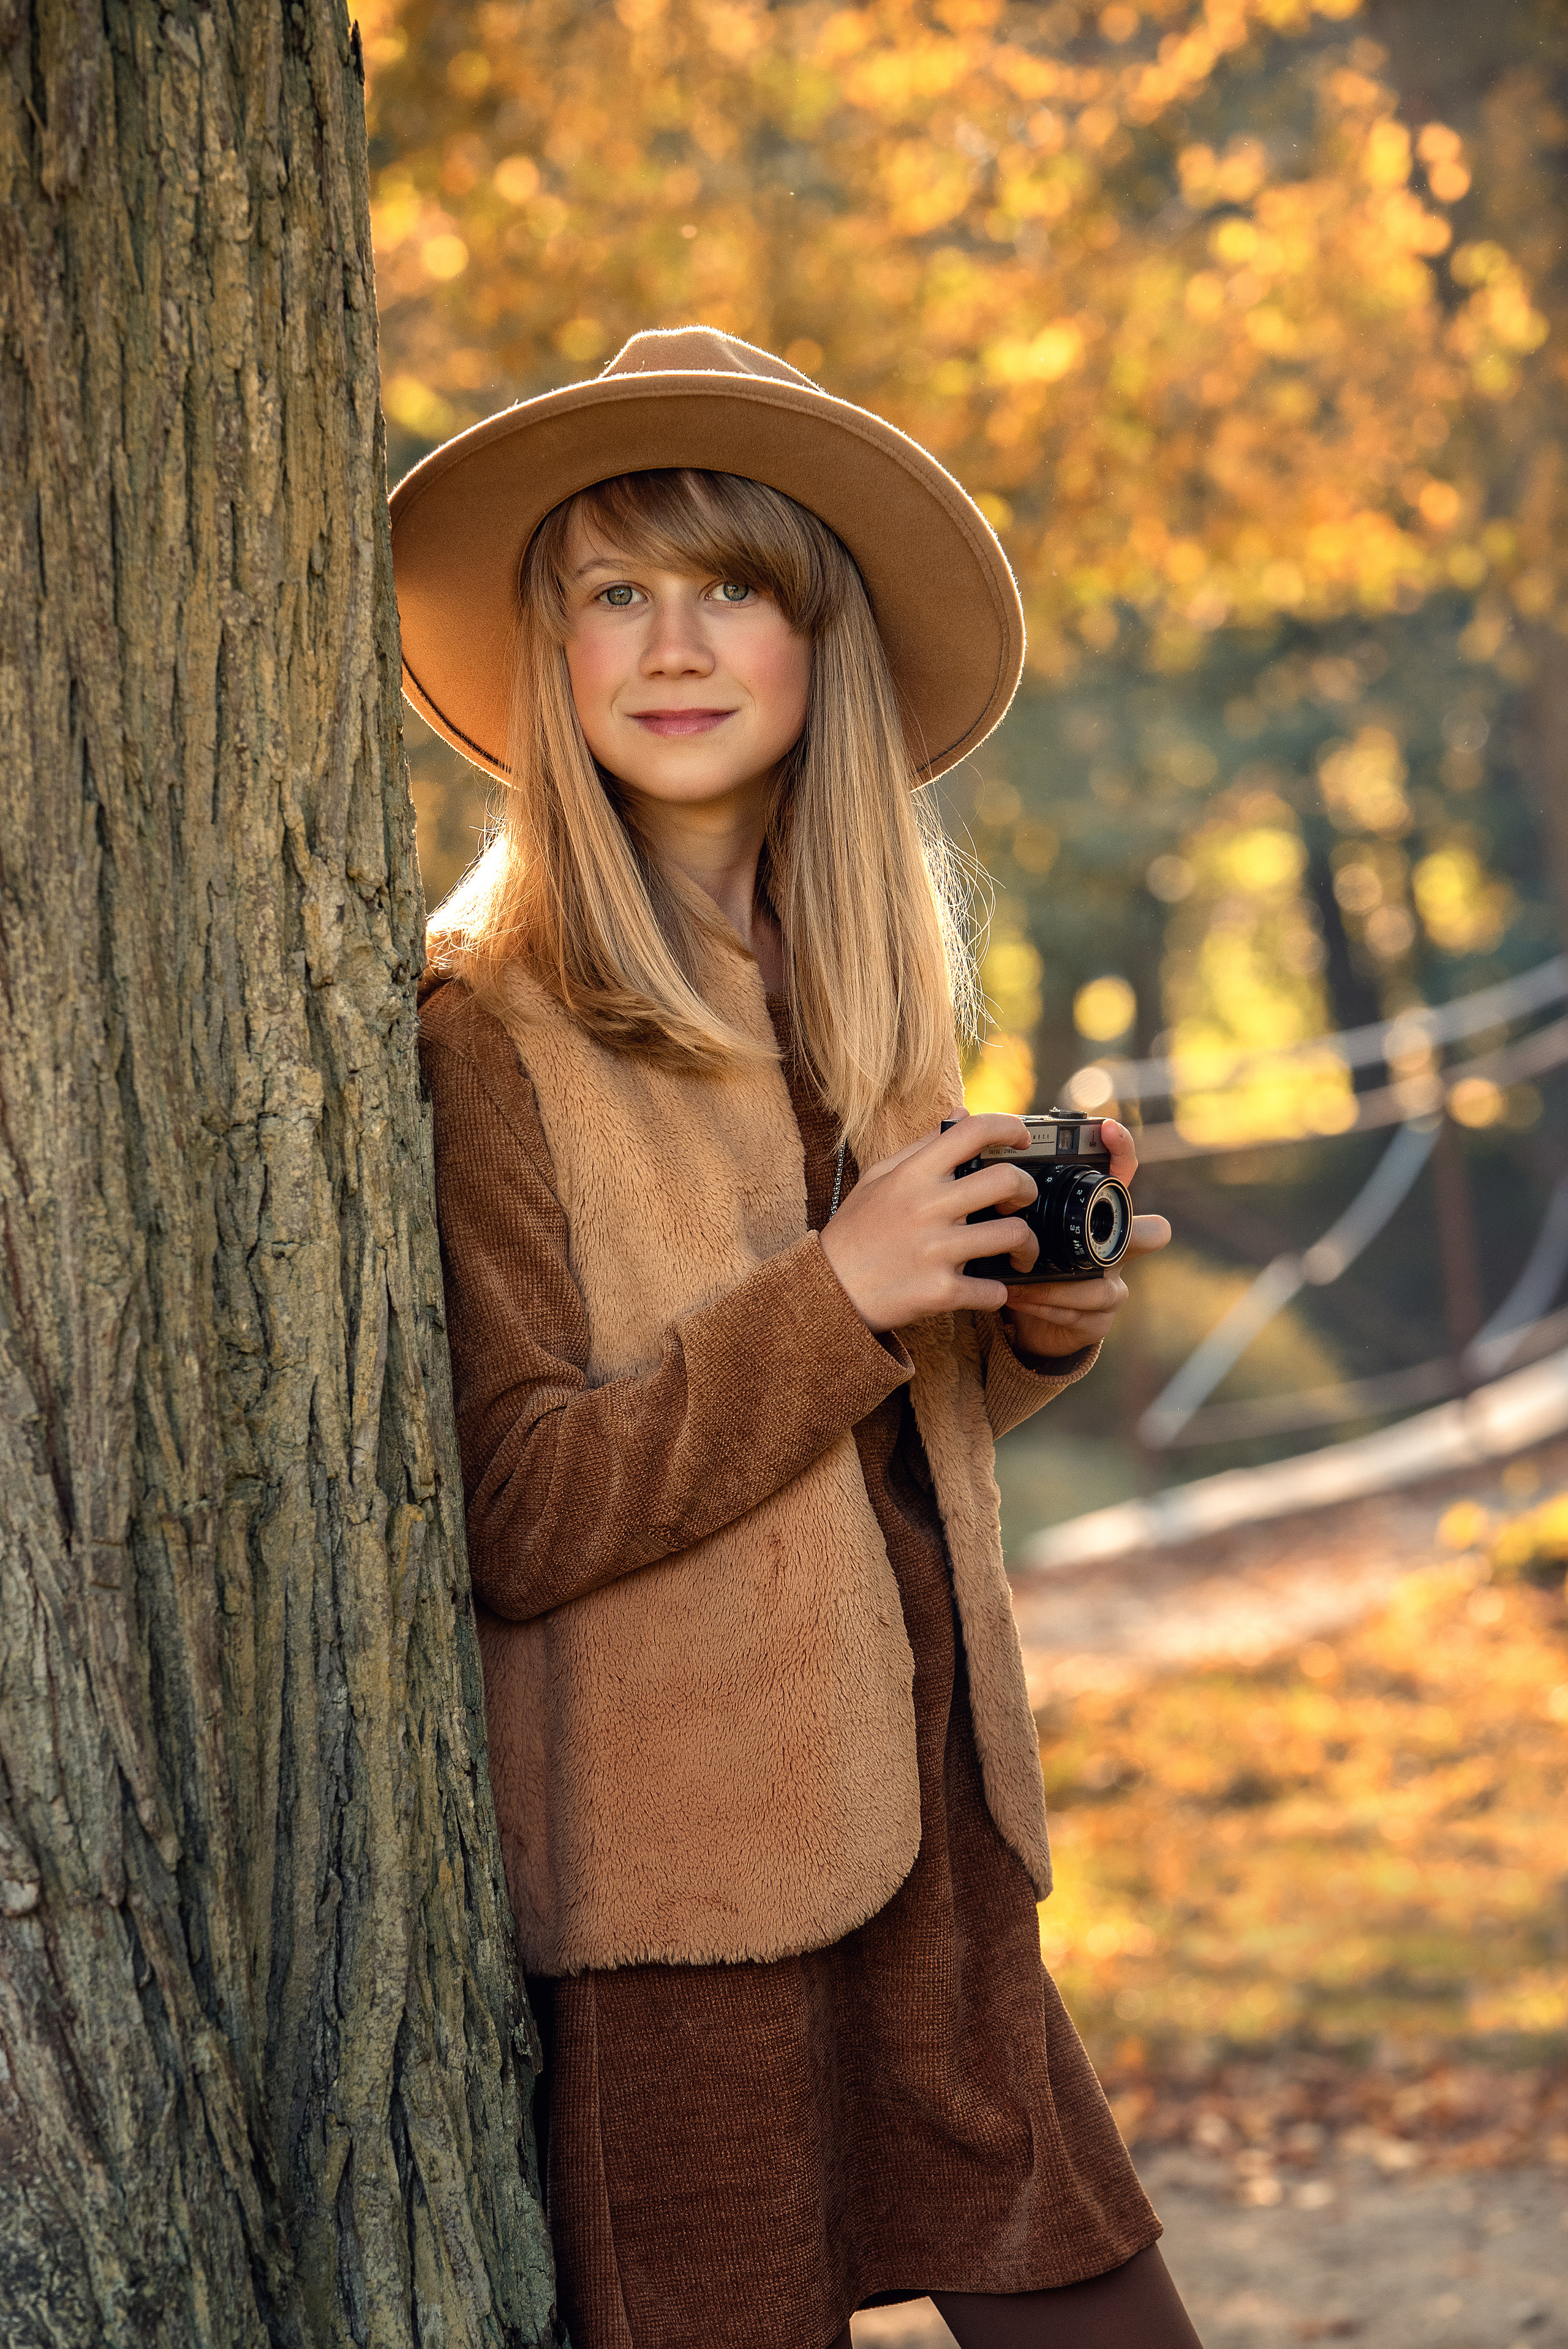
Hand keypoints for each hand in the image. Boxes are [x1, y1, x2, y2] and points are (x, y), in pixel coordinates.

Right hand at [819, 1113, 1042, 1333]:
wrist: (828, 1291)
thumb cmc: (856, 1232)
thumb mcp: (877, 1178)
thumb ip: (922, 1146)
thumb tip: (959, 1113)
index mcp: (913, 1175)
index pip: (972, 1131)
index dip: (1009, 1128)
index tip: (1022, 1139)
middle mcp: (927, 1208)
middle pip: (1007, 1181)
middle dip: (1028, 1190)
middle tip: (1023, 1201)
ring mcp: (936, 1251)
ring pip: (1013, 1235)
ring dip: (1026, 1246)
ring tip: (1018, 1252)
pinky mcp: (941, 1292)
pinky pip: (994, 1289)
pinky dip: (999, 1291)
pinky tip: (989, 1287)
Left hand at [1000, 1118, 1170, 1361]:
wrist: (1017, 1319)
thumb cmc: (1009, 1256)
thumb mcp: (994, 1216)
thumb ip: (979, 1175)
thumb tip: (960, 1118)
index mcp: (1088, 1213)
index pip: (1117, 1175)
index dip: (1119, 1151)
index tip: (1107, 1129)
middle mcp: (1107, 1245)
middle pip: (1142, 1234)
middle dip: (1131, 1236)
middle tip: (1098, 1241)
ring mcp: (1108, 1283)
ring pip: (1104, 1283)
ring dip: (1059, 1283)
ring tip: (1020, 1280)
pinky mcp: (1096, 1318)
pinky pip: (1084, 1312)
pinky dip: (1048, 1305)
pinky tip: (1019, 1298)